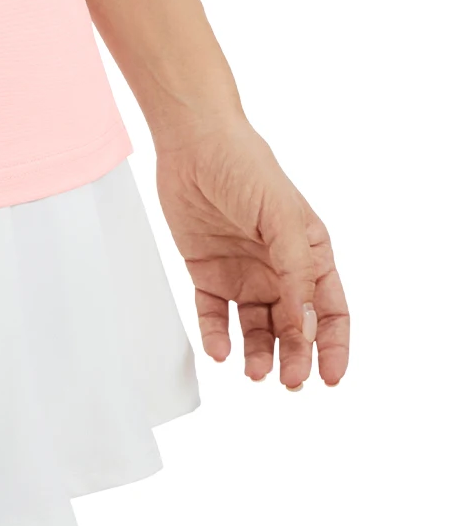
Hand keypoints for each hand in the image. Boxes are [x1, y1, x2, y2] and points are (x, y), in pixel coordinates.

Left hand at [155, 117, 348, 388]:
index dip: (333, 347)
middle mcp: (279, 270)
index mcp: (310, 255)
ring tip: (253, 373)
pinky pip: (214, 315)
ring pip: (256, 329)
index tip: (329, 377)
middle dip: (296, 358)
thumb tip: (305, 325)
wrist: (192, 143)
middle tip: (289, 382)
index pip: (330, 312)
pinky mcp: (208, 272)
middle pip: (294, 328)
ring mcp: (244, 273)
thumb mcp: (282, 217)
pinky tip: (219, 350)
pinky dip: (216, 336)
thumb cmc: (245, 167)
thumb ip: (296, 272)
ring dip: (258, 355)